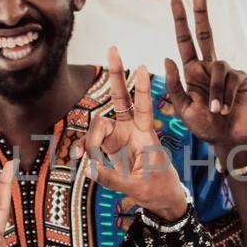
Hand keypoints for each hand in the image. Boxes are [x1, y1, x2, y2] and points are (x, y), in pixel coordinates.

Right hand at [73, 48, 189, 221]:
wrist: (162, 198)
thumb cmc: (157, 188)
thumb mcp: (136, 186)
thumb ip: (111, 177)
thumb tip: (89, 168)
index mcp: (146, 134)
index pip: (143, 106)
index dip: (141, 89)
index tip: (142, 67)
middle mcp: (131, 129)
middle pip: (121, 97)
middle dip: (117, 74)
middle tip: (113, 48)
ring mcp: (119, 136)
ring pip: (98, 124)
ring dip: (91, 139)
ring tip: (89, 158)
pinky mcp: (110, 147)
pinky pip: (92, 142)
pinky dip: (86, 150)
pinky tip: (84, 162)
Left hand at [164, 0, 246, 156]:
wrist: (228, 141)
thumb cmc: (204, 126)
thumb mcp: (183, 108)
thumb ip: (174, 85)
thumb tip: (167, 57)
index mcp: (192, 71)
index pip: (185, 41)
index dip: (181, 20)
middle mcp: (209, 67)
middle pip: (205, 33)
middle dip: (200, 11)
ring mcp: (227, 71)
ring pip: (218, 68)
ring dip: (216, 91)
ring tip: (215, 111)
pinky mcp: (242, 79)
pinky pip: (232, 79)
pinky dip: (226, 96)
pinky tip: (225, 109)